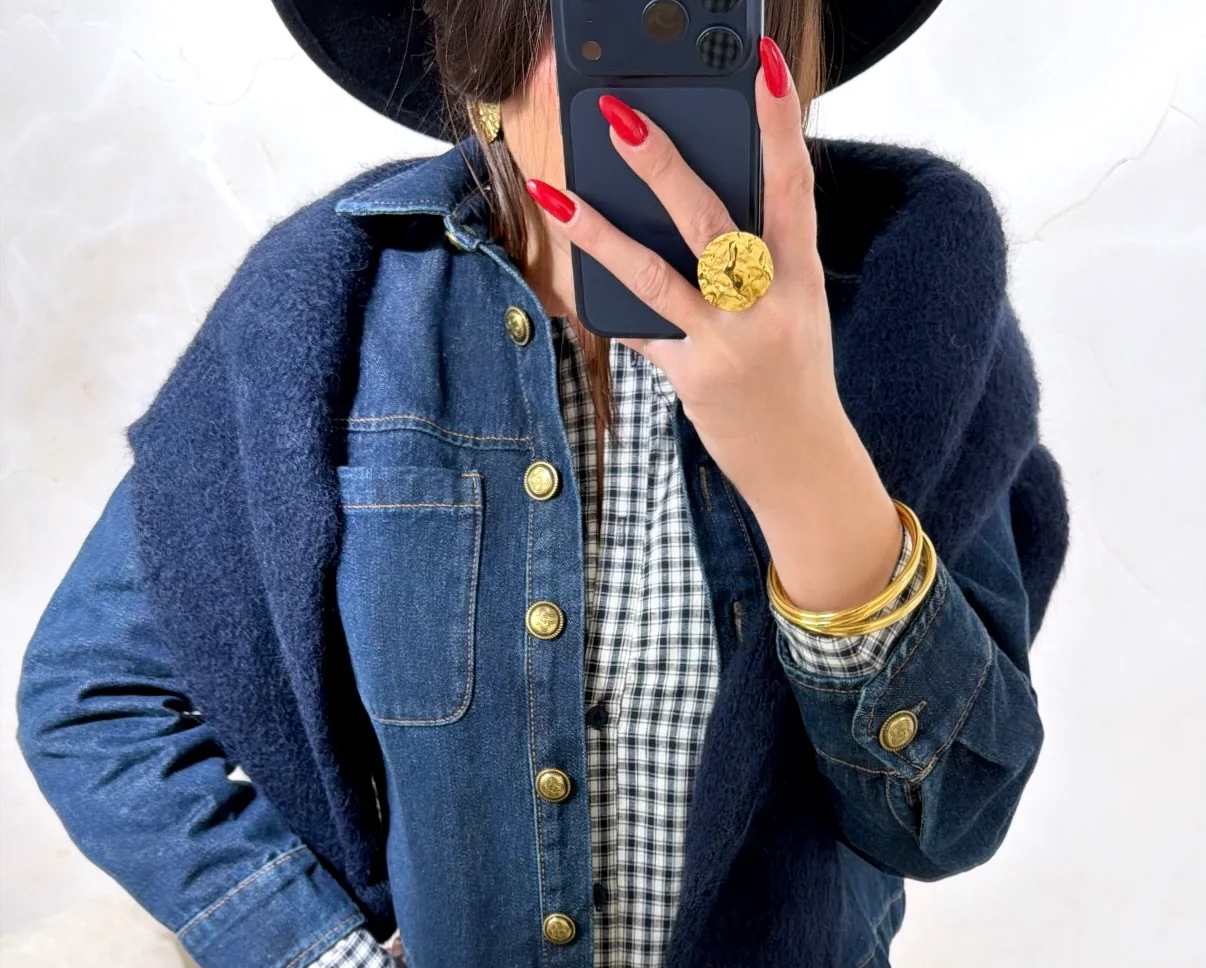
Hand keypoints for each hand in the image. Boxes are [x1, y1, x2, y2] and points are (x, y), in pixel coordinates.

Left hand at [525, 35, 904, 614]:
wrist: (806, 468)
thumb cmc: (793, 382)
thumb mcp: (794, 313)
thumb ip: (758, 264)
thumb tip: (691, 211)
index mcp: (801, 276)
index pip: (793, 185)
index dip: (780, 124)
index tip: (766, 66)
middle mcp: (768, 305)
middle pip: (711, 221)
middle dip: (663, 165)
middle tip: (620, 117)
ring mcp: (729, 344)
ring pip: (657, 274)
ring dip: (601, 232)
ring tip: (557, 192)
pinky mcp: (696, 379)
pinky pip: (642, 332)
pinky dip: (609, 305)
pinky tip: (570, 276)